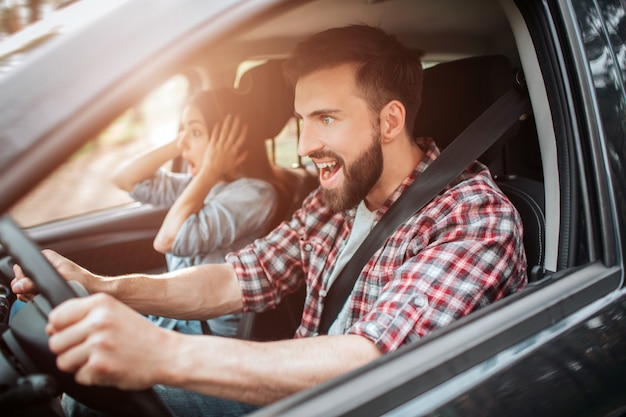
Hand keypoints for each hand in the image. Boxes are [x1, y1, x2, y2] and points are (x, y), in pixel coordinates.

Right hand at [11, 249, 93, 301]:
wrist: (93, 290)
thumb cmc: (83, 281)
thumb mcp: (60, 279)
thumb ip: (37, 282)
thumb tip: (18, 285)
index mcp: (45, 257)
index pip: (20, 266)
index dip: (22, 278)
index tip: (31, 284)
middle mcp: (42, 266)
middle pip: (19, 279)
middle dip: (26, 288)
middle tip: (40, 291)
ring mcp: (42, 278)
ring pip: (23, 288)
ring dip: (29, 295)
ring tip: (45, 294)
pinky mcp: (43, 288)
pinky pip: (29, 294)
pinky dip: (33, 299)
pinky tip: (44, 299)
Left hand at [47, 293, 172, 389]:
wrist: (167, 353)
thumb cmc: (140, 335)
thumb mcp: (116, 311)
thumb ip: (86, 313)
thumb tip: (50, 326)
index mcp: (101, 303)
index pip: (57, 317)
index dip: (60, 329)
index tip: (73, 334)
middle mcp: (98, 321)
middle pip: (56, 342)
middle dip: (68, 350)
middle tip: (90, 350)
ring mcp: (99, 343)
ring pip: (63, 361)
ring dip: (78, 365)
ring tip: (100, 358)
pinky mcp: (100, 366)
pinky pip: (78, 376)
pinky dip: (91, 376)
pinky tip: (109, 367)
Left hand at [201, 114, 248, 178]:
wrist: (212, 171)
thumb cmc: (223, 168)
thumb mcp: (235, 164)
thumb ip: (242, 157)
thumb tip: (247, 151)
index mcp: (234, 150)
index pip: (241, 138)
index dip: (244, 130)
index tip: (246, 124)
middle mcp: (228, 146)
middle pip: (233, 132)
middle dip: (236, 123)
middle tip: (238, 115)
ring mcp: (220, 144)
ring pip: (224, 131)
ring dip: (227, 123)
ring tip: (229, 116)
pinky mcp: (212, 144)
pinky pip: (215, 134)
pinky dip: (217, 128)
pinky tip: (218, 122)